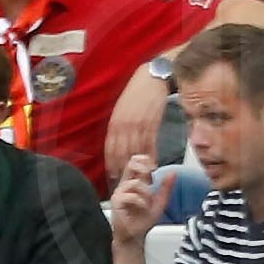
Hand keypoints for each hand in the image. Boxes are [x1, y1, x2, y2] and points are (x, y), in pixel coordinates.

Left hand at [103, 67, 167, 185]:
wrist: (152, 78)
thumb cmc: (137, 92)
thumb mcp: (122, 108)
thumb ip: (119, 125)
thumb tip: (118, 142)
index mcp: (114, 122)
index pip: (110, 149)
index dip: (111, 165)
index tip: (114, 178)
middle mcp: (123, 126)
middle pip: (121, 154)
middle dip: (124, 171)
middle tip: (128, 185)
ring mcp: (137, 126)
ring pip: (136, 152)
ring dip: (139, 168)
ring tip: (142, 181)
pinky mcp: (151, 124)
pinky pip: (150, 145)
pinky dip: (151, 157)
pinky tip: (153, 167)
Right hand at [106, 153, 164, 247]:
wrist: (134, 237)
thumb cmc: (143, 221)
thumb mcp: (159, 202)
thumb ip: (165, 188)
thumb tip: (173, 173)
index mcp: (133, 183)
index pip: (135, 162)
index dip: (144, 160)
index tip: (153, 167)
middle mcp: (125, 185)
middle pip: (131, 164)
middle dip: (144, 169)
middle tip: (151, 179)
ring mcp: (119, 193)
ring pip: (135, 183)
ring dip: (146, 193)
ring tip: (147, 204)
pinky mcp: (116, 202)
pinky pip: (131, 195)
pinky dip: (140, 202)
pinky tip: (143, 208)